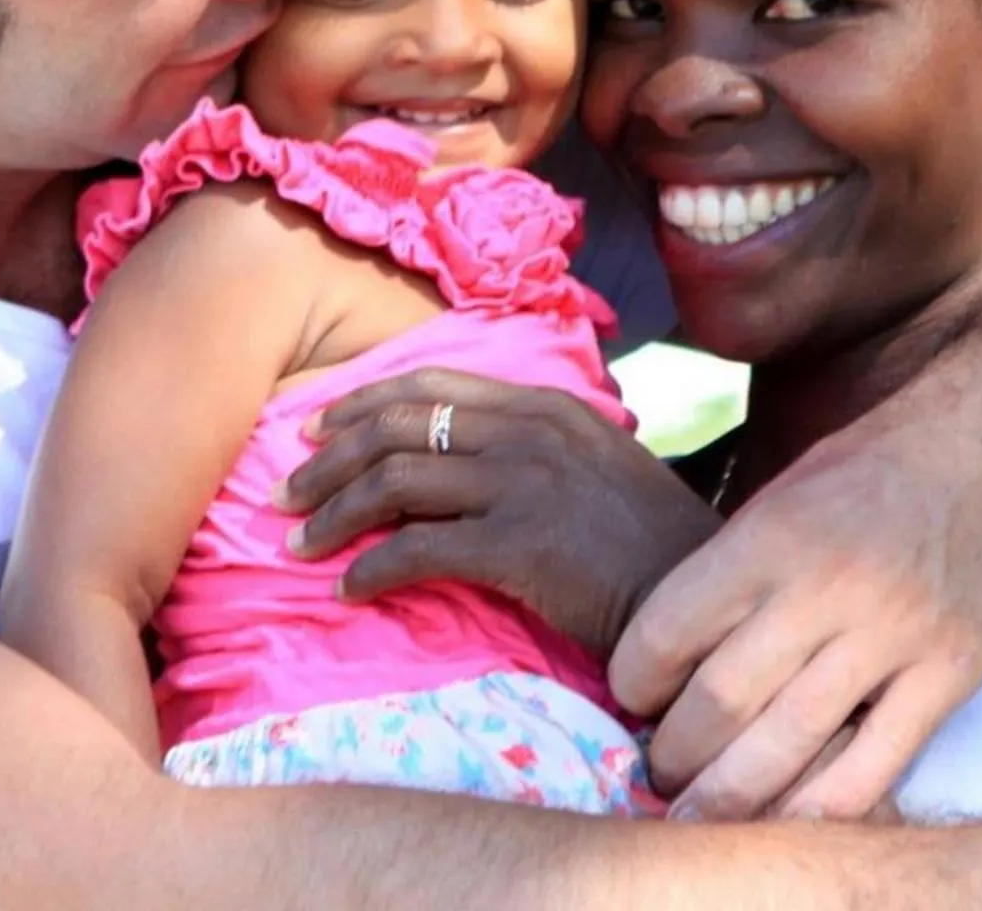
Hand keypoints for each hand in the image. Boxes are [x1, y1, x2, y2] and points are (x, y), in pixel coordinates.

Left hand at [278, 369, 723, 657]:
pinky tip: (350, 590)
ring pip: (396, 482)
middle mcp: (527, 431)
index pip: (431, 386)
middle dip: (329, 459)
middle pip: (399, 427)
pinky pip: (418, 549)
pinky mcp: (517, 545)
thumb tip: (458, 457)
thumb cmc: (646, 541)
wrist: (695, 595)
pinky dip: (372, 570)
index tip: (315, 427)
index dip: (361, 403)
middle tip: (286, 493)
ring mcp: (521, 484)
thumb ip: (531, 445)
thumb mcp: (594, 463)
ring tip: (301, 545)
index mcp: (543, 405)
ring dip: (335, 515)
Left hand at [609, 387, 981, 820]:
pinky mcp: (952, 673)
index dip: (632, 680)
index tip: (628, 698)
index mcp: (776, 533)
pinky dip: (819, 805)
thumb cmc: (872, 470)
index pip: (670, 630)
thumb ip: (731, 570)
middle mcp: (833, 584)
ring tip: (700, 808)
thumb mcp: (782, 492)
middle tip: (657, 769)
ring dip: (729, 792)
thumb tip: (662, 658)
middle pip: (722, 700)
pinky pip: (875, 769)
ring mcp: (898, 634)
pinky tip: (784, 817)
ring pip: (790, 745)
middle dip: (673, 751)